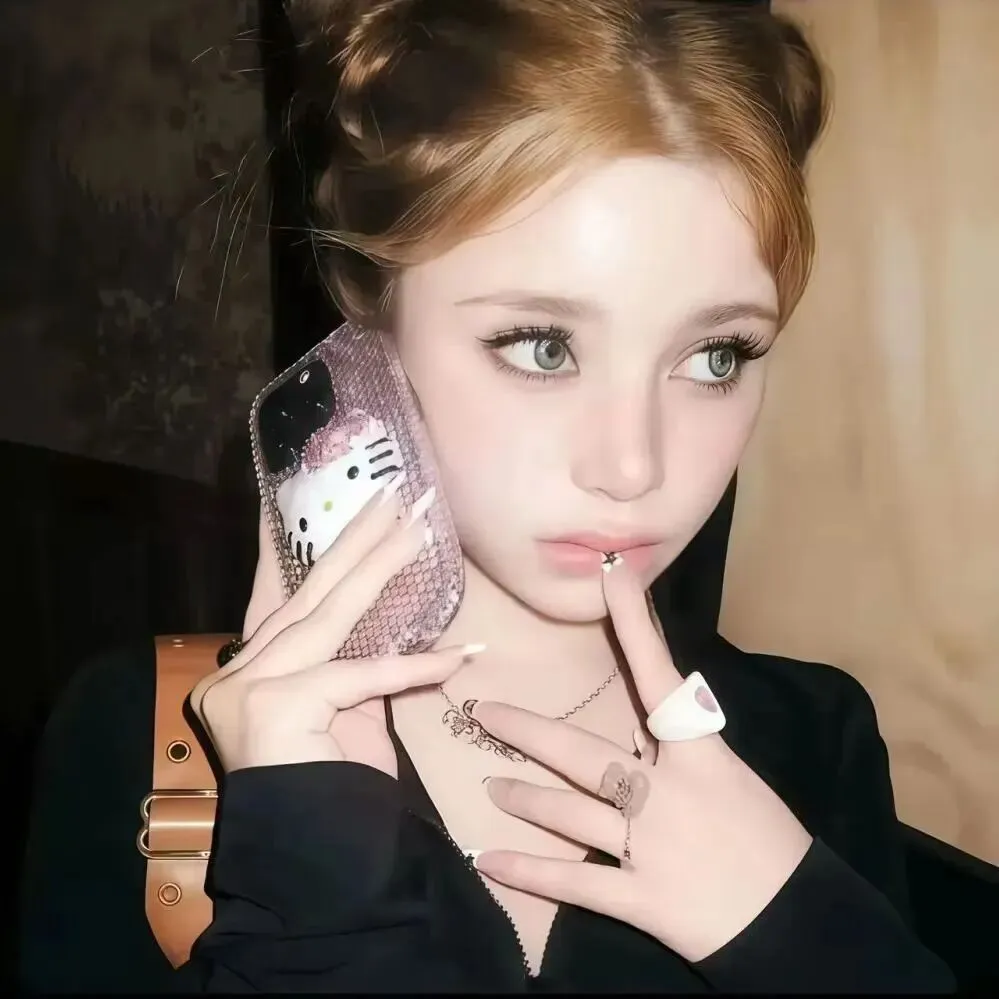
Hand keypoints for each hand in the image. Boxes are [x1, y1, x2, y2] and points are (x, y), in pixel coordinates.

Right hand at [190, 481, 478, 774]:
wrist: (315, 856)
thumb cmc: (331, 785)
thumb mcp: (344, 709)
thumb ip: (353, 660)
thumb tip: (396, 617)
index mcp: (249, 666)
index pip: (286, 594)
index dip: (321, 546)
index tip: (349, 501)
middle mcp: (238, 670)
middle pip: (311, 591)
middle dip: (358, 539)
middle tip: (399, 495)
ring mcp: (249, 687)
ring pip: (330, 616)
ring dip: (382, 568)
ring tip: (420, 529)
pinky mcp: (277, 707)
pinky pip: (362, 676)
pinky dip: (414, 666)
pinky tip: (459, 654)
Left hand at [468, 560, 812, 963]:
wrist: (800, 922)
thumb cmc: (773, 843)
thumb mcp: (732, 779)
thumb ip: (681, 751)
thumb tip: (637, 725)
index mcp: (700, 756)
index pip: (661, 678)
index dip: (635, 625)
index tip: (612, 577)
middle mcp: (666, 792)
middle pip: (583, 753)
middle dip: (528, 731)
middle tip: (484, 712)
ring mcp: (647, 845)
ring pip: (569, 811)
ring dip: (524, 796)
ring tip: (490, 784)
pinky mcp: (639, 897)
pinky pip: (573, 881)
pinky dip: (529, 871)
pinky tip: (489, 860)